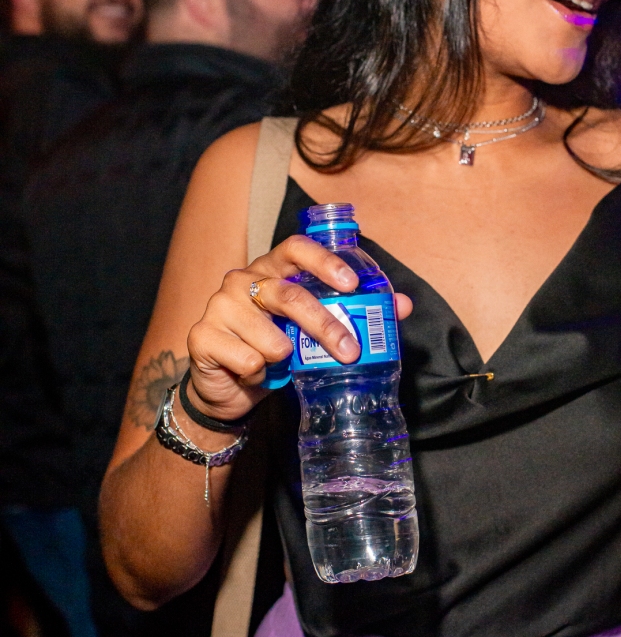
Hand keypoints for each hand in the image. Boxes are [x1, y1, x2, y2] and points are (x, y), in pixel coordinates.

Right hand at [186, 234, 411, 423]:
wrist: (228, 389)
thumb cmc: (275, 349)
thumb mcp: (312, 330)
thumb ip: (354, 312)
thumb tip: (403, 306)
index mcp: (272, 269)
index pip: (296, 247)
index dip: (324, 261)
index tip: (352, 284)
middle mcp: (243, 280)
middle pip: (289, 295)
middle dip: (325, 325)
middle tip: (350, 349)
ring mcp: (219, 305)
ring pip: (269, 337)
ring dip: (284, 359)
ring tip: (281, 364)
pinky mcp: (202, 336)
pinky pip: (247, 360)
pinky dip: (259, 374)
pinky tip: (252, 372)